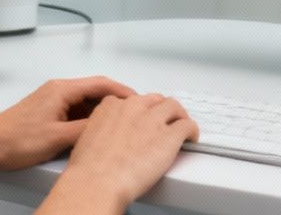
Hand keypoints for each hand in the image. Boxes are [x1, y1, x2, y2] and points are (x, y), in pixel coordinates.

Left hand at [0, 77, 135, 173]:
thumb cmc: (16, 141)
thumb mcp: (58, 138)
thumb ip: (86, 129)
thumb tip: (110, 125)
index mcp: (62, 90)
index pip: (101, 84)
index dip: (123, 92)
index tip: (140, 102)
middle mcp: (58, 91)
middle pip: (95, 92)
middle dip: (116, 102)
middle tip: (135, 115)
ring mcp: (52, 102)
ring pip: (85, 103)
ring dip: (102, 113)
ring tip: (120, 126)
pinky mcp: (47, 113)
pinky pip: (74, 112)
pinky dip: (88, 120)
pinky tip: (95, 133)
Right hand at [46, 92, 196, 210]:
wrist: (98, 181)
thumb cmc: (89, 167)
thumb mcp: (88, 137)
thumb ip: (103, 131)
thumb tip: (110, 141)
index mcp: (112, 107)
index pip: (132, 100)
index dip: (140, 111)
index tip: (142, 119)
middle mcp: (134, 108)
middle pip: (154, 100)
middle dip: (160, 110)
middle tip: (162, 122)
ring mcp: (153, 120)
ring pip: (174, 107)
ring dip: (178, 116)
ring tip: (180, 126)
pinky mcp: (170, 136)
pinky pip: (187, 125)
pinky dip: (192, 130)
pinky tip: (191, 138)